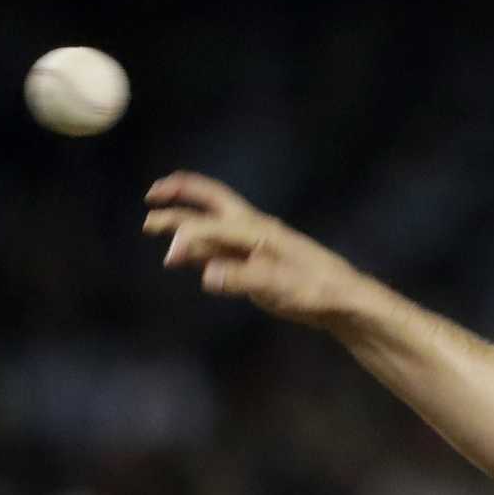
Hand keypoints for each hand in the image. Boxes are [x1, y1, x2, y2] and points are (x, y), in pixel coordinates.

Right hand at [143, 172, 363, 326]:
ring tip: (152, 223)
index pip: (210, 226)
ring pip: (210, 227)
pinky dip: (199, 248)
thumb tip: (208, 276)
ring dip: (182, 223)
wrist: (342, 300)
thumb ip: (243, 279)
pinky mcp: (255, 264)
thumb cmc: (318, 290)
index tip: (173, 257)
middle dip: (180, 194)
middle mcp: (252, 230)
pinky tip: (186, 258)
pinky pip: (220, 250)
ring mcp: (253, 246)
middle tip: (152, 195)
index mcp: (257, 229)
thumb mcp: (281, 287)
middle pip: (211, 200)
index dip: (187, 237)